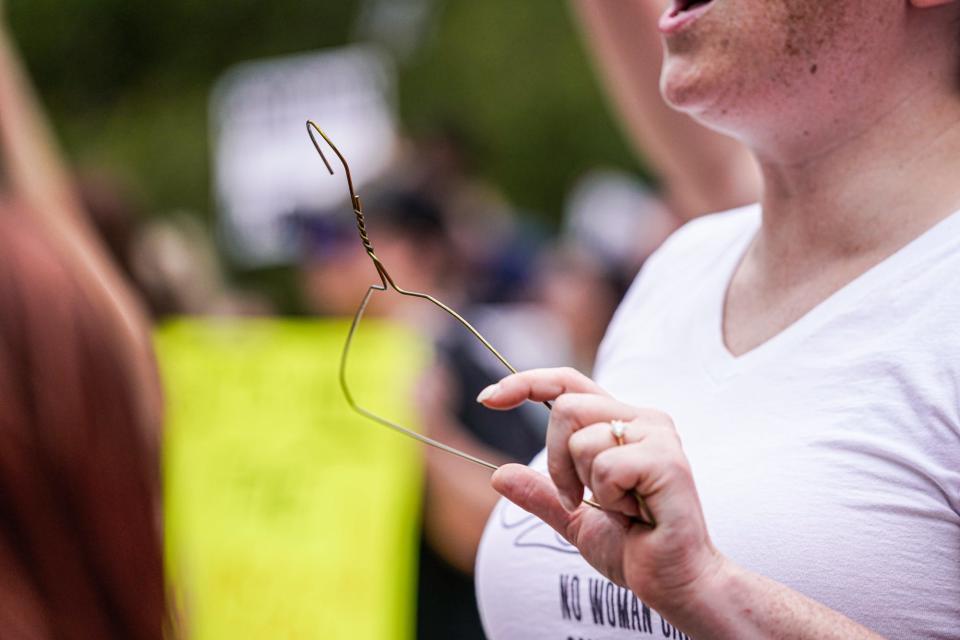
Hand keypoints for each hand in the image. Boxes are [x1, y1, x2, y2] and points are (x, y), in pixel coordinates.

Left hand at [478, 367, 726, 614]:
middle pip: (565, 408)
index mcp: (622, 423)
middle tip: (578, 498)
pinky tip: (636, 514)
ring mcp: (658, 436)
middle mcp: (643, 419)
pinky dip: (609, 497)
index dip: (525, 383)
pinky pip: (606, 466)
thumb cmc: (636, 548)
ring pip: (582, 439)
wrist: (674, 583)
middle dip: (556, 461)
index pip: (568, 383)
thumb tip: (497, 474)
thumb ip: (541, 494)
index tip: (487, 399)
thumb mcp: (574, 518)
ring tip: (621, 508)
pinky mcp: (667, 460)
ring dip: (586, 485)